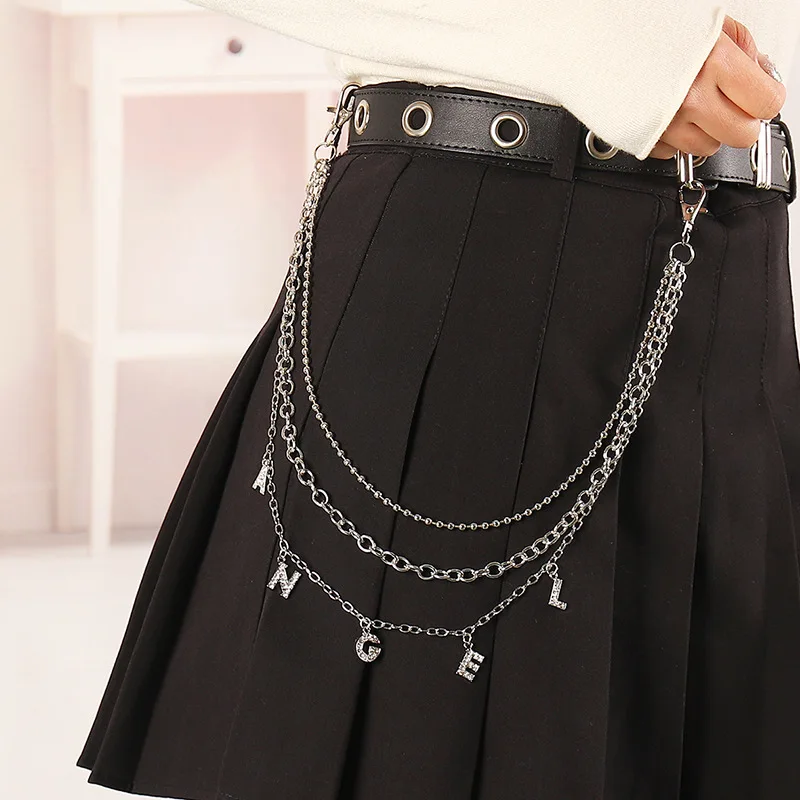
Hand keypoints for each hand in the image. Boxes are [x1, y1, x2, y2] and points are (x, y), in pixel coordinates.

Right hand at [647, 15, 785, 159]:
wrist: (601, 39)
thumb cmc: (651, 25)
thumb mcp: (710, 23)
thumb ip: (743, 50)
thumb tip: (760, 75)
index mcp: (713, 63)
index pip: (766, 102)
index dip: (767, 98)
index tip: (762, 93)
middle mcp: (690, 99)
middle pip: (742, 135)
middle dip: (742, 121)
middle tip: (732, 103)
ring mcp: (665, 124)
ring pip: (708, 147)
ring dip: (708, 130)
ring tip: (694, 104)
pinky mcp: (645, 139)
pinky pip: (674, 151)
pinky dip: (676, 137)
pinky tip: (670, 112)